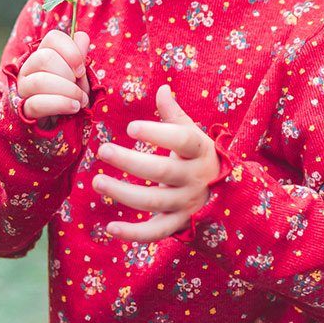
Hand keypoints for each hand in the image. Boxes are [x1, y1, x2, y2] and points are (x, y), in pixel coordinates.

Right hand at [16, 29, 91, 122]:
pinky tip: (73, 108)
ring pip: (40, 80)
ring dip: (67, 91)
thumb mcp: (78, 78)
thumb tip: (82, 36)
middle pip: (44, 58)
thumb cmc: (67, 97)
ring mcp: (22, 89)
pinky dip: (61, 104)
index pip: (52, 38)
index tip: (81, 69)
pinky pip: (37, 103)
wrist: (56, 128)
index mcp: (42, 56)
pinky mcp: (22, 110)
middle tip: (80, 90)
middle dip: (69, 74)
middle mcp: (27, 69)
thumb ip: (78, 58)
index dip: (71, 50)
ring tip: (79, 101)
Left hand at [93, 85, 221, 241]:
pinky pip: (156, 233)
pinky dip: (133, 234)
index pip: (182, 139)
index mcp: (200, 151)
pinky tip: (109, 227)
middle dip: (130, 161)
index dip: (157, 133)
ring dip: (122, 193)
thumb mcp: (193, 136)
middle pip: (162, 171)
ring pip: (153, 201)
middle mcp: (196, 178)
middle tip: (102, 150)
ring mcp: (188, 203)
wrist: (226, 195)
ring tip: (96, 181)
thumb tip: (162, 88)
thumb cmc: (200, 158)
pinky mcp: (179, 223)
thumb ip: (175, 116)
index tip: (130, 127)